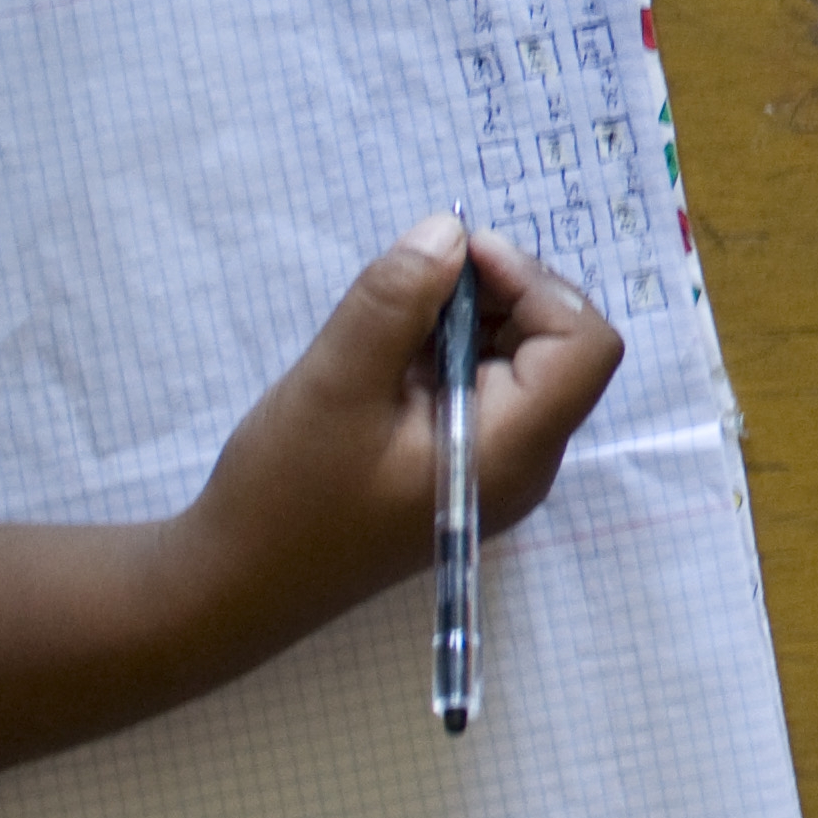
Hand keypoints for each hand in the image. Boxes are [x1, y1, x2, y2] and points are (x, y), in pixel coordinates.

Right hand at [165, 217, 627, 643]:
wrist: (233, 586)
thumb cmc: (284, 498)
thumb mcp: (334, 383)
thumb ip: (396, 302)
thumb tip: (450, 231)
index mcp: (512, 451)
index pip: (584, 346)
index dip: (536, 283)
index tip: (460, 258)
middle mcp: (522, 461)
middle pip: (559, 346)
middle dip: (502, 293)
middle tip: (420, 275)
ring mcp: (494, 466)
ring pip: (521, 359)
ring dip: (472, 317)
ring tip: (394, 315)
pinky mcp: (461, 463)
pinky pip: (484, 384)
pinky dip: (449, 348)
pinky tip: (389, 349)